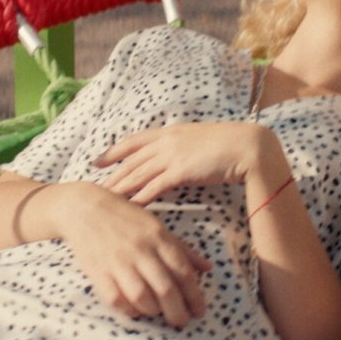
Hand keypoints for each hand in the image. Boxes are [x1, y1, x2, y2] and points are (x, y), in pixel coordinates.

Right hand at [58, 182, 211, 327]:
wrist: (85, 208)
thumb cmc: (126, 218)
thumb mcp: (157, 226)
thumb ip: (182, 249)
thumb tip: (208, 268)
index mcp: (159, 237)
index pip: (183, 272)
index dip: (194, 296)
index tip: (199, 311)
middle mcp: (140, 250)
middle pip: (165, 289)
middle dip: (177, 311)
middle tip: (182, 321)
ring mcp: (118, 261)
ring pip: (142, 297)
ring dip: (154, 311)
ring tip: (158, 313)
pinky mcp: (98, 271)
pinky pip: (117, 300)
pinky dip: (129, 309)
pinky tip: (136, 309)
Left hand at [96, 122, 274, 203]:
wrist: (247, 146)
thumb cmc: (230, 144)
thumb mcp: (200, 139)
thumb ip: (184, 145)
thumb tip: (177, 154)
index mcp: (171, 132)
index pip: (134, 141)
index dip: (114, 151)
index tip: (97, 159)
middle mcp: (167, 141)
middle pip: (131, 160)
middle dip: (111, 174)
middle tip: (93, 187)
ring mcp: (172, 155)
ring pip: (138, 174)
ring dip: (120, 188)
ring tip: (105, 200)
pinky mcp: (180, 171)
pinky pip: (153, 187)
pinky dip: (139, 197)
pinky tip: (128, 207)